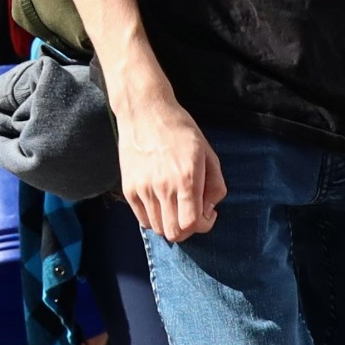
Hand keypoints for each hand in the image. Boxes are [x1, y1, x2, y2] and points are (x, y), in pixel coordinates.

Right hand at [115, 89, 223, 242]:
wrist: (145, 112)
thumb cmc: (180, 130)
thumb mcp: (208, 153)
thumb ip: (215, 185)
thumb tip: (209, 209)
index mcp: (186, 178)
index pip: (192, 224)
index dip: (204, 226)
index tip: (207, 213)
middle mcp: (163, 187)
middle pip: (174, 233)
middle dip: (188, 230)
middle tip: (192, 213)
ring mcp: (143, 189)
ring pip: (157, 228)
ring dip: (170, 224)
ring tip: (175, 207)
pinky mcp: (129, 188)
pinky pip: (142, 219)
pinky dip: (154, 219)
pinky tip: (161, 203)